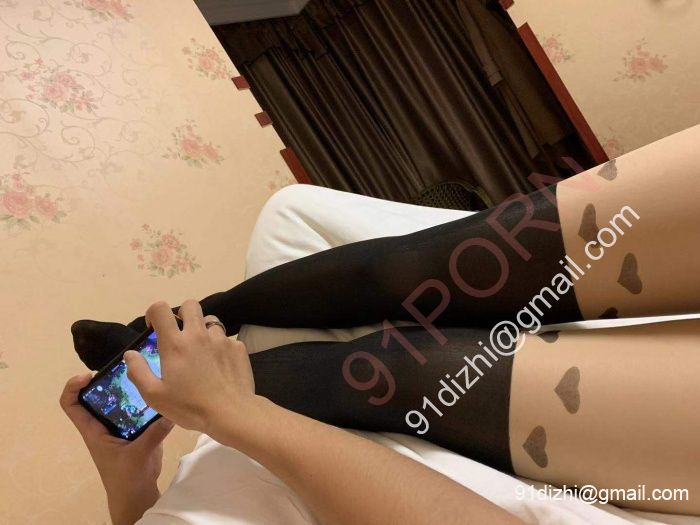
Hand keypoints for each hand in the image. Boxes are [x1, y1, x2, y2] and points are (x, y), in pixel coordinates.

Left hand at [60, 374, 173, 524]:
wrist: (137, 495)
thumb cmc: (126, 478)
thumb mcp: (138, 454)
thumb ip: (154, 433)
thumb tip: (171, 412)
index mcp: (93, 430)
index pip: (70, 404)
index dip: (73, 386)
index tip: (89, 376)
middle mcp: (103, 423)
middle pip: (97, 395)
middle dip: (108, 379)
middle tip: (126, 368)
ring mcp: (120, 425)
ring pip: (119, 400)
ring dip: (129, 387)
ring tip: (145, 374)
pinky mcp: (136, 428)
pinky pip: (138, 408)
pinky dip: (147, 399)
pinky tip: (160, 392)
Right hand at [124, 300, 257, 441]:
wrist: (231, 413)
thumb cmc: (189, 406)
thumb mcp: (155, 395)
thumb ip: (138, 372)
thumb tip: (130, 354)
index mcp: (175, 344)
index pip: (161, 309)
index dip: (154, 313)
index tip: (154, 328)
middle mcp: (198, 335)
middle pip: (190, 305)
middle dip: (182, 314)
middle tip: (180, 335)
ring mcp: (221, 340)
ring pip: (211, 322)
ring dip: (203, 332)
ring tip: (202, 353)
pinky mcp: (238, 348)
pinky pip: (227, 340)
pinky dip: (221, 348)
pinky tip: (220, 366)